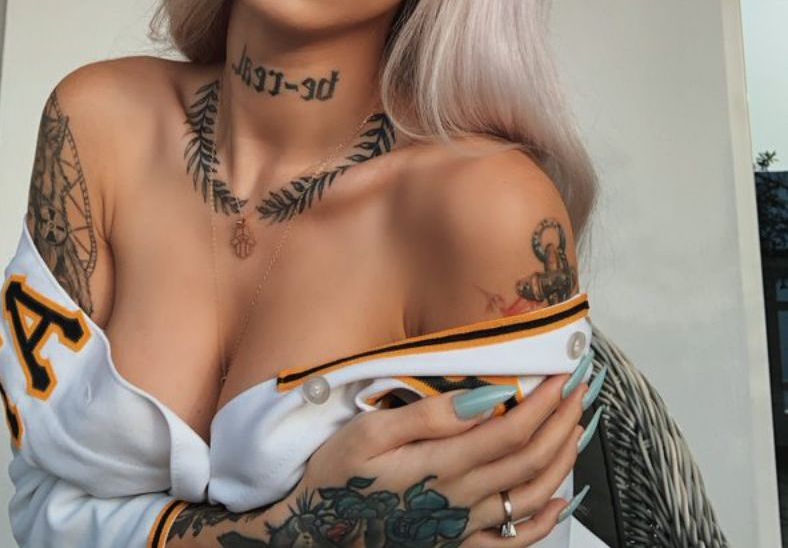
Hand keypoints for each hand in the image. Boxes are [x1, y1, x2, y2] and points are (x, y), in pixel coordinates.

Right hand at [287, 370, 595, 545]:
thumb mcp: (370, 433)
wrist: (318, 531)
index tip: (564, 371)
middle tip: (585, 384)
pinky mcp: (460, 545)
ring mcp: (464, 528)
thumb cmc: (339, 474)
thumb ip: (429, 416)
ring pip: (532, 494)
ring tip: (582, 423)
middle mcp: (462, 501)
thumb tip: (483, 397)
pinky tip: (564, 499)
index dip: (544, 402)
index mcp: (441, 467)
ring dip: (563, 456)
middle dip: (562, 418)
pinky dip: (547, 519)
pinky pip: (516, 540)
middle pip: (530, 459)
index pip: (511, 431)